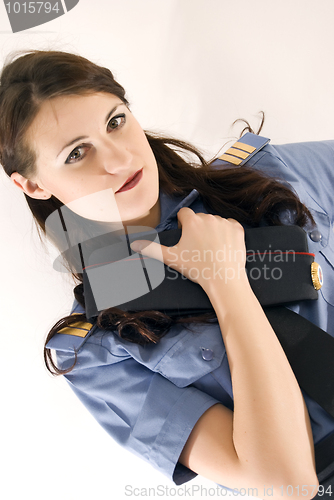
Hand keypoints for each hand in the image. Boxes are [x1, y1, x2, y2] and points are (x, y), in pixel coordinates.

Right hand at [130, 208, 247, 294]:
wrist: (223, 279)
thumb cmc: (197, 268)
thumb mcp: (171, 258)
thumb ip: (151, 249)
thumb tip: (134, 244)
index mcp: (192, 221)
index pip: (184, 214)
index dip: (184, 225)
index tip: (186, 237)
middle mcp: (209, 218)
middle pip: (200, 218)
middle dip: (198, 229)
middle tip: (198, 247)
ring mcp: (225, 223)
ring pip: (215, 222)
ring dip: (213, 230)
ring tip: (211, 249)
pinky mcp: (238, 229)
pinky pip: (230, 226)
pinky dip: (227, 233)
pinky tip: (223, 246)